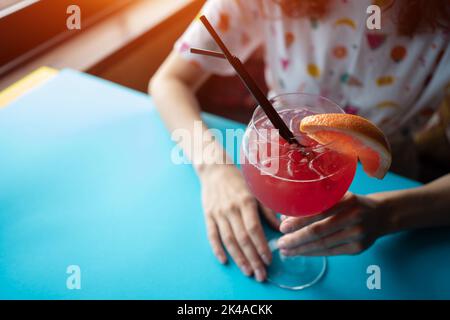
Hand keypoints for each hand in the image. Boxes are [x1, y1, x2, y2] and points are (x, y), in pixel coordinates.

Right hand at [200, 164, 279, 281]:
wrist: (214, 170)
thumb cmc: (239, 181)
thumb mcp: (256, 191)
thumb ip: (268, 210)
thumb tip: (280, 227)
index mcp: (246, 201)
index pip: (254, 229)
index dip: (261, 246)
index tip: (269, 260)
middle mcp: (231, 209)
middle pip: (243, 238)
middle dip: (253, 258)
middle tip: (261, 274)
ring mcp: (218, 213)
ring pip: (229, 240)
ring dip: (238, 258)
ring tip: (247, 271)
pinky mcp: (208, 216)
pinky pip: (212, 235)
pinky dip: (217, 249)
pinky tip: (225, 260)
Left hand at [277, 193, 387, 255]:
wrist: (380, 215)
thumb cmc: (351, 203)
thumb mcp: (337, 195)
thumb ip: (315, 203)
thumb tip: (285, 216)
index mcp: (347, 199)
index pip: (318, 212)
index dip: (299, 221)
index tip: (282, 226)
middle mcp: (354, 216)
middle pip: (319, 231)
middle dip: (296, 238)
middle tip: (280, 242)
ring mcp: (358, 234)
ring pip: (323, 244)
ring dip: (301, 249)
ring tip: (286, 250)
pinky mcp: (358, 248)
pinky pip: (331, 253)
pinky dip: (313, 253)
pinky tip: (300, 253)